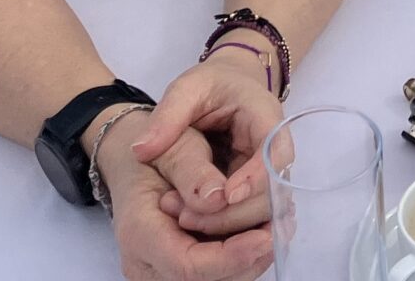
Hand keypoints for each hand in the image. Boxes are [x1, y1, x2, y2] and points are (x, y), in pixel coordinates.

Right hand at [97, 135, 270, 280]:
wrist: (135, 165)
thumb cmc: (154, 153)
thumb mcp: (171, 147)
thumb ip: (192, 171)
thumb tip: (219, 197)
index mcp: (138, 232)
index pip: (187, 265)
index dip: (230, 258)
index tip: (264, 238)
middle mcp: (144, 263)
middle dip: (247, 261)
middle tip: (279, 231)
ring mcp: (159, 272)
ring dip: (248, 262)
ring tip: (275, 230)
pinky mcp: (173, 272)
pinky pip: (213, 276)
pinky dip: (239, 260)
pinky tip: (259, 235)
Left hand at [130, 50, 285, 232]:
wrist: (227, 86)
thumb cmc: (211, 84)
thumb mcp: (186, 89)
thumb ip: (167, 116)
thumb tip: (141, 151)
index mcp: (266, 117)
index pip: (275, 153)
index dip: (255, 178)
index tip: (224, 196)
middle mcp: (275, 149)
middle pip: (270, 191)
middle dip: (233, 211)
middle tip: (186, 217)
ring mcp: (267, 171)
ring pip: (261, 208)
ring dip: (226, 221)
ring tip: (181, 219)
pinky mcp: (255, 188)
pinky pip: (248, 211)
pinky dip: (222, 221)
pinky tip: (190, 221)